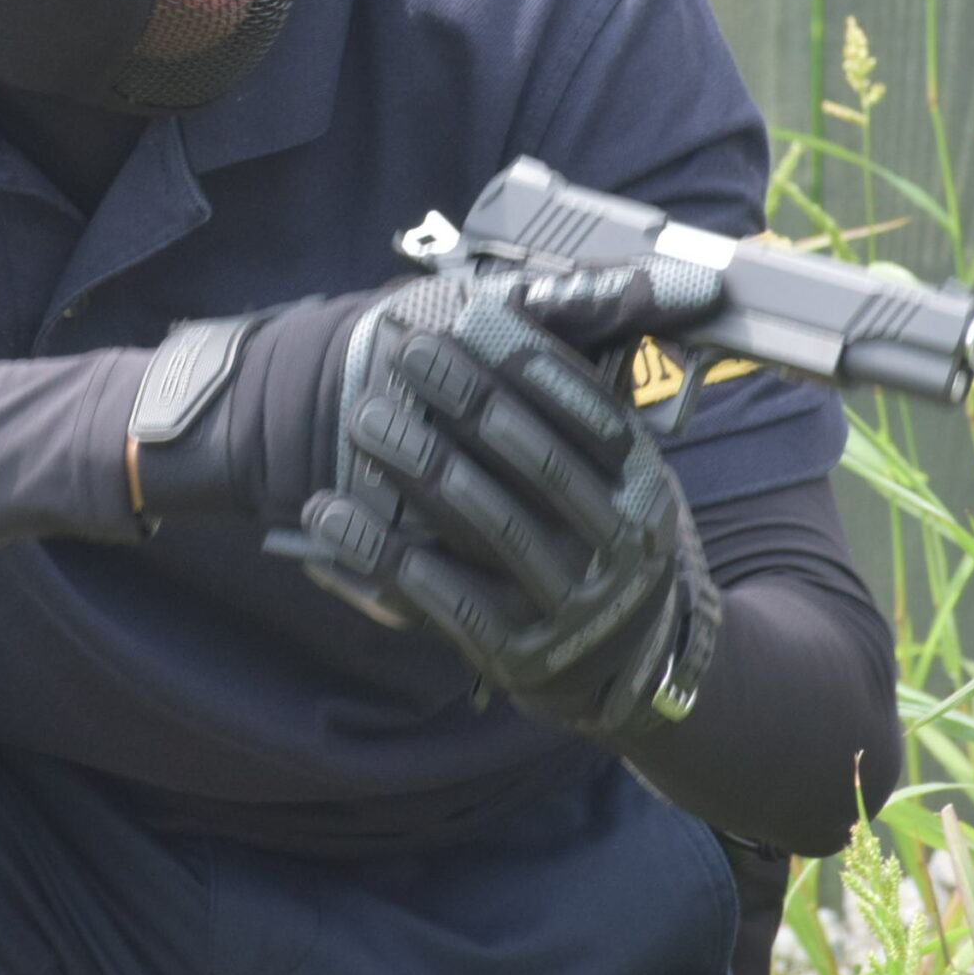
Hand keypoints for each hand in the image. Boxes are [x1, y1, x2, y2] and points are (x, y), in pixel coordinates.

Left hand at [279, 257, 727, 739]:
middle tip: (405, 352)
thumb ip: (579, 401)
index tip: (468, 315)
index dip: (528, 361)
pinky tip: (328, 513)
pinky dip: (380, 552)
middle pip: (534, 461)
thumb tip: (522, 305)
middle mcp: (621, 547)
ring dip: (419, 465)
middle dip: (466, 399)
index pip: (590, 412)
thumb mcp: (621, 473)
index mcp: (646, 486)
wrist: (626, 670)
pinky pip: (441, 597)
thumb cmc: (601, 539)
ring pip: (487, 524)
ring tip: (363, 418)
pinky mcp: (521, 657)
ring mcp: (574, 608)